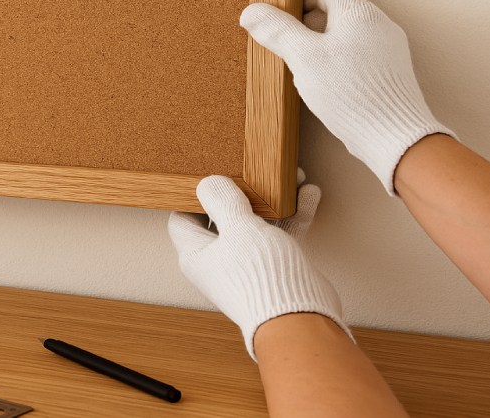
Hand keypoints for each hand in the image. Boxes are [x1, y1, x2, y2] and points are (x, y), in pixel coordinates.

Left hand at [168, 172, 350, 360]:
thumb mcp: (238, 227)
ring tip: (290, 176)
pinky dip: (292, 215)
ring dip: (273, 200)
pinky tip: (307, 194)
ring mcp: (247, 263)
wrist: (300, 320)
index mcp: (196, 254)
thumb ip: (222, 201)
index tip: (208, 173)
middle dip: (242, 190)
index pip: (181, 218)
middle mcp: (218, 259)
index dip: (191, 195)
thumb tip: (208, 183)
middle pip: (223, 216)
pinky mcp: (275, 266)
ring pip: (257, 222)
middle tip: (255, 169)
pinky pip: (280, 234)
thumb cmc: (260, 277)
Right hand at [239, 0, 454, 194]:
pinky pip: (357, 55)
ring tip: (304, 67)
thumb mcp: (304, 58)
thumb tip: (252, 12)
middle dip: (307, 23)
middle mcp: (379, 25)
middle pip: (336, 10)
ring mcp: (387, 49)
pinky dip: (337, 62)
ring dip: (321, 45)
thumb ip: (278, 31)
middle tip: (287, 42)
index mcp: (359, 12)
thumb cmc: (353, 94)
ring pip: (346, 34)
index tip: (280, 11)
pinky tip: (326, 85)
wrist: (394, 136)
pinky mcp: (389, 72)